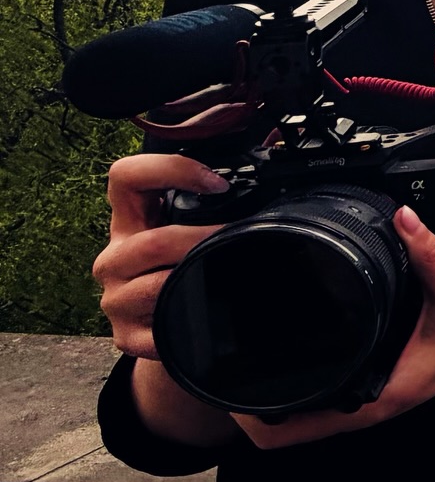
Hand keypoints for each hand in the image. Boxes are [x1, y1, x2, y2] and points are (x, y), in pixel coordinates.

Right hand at [95, 153, 228, 360]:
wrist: (169, 327)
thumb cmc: (184, 266)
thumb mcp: (188, 226)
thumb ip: (214, 195)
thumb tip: (273, 145)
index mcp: (129, 220)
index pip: (125, 176)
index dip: (169, 170)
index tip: (217, 183)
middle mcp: (115, 256)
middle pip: (150, 243)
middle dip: (203, 240)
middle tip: (240, 239)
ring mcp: (116, 299)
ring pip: (156, 288)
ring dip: (198, 280)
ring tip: (229, 275)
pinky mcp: (126, 337)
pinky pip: (159, 333)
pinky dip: (191, 325)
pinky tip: (210, 319)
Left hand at [234, 207, 434, 449]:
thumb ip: (429, 253)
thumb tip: (403, 220)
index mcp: (377, 394)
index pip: (300, 430)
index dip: (257, 420)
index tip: (230, 395)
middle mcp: (366, 405)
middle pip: (287, 430)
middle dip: (250, 409)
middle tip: (221, 370)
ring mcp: (364, 399)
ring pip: (299, 419)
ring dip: (268, 401)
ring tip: (238, 365)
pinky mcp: (367, 387)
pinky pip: (316, 400)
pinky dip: (291, 391)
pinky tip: (280, 362)